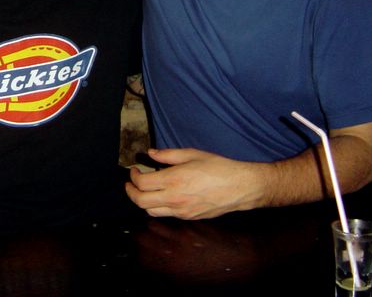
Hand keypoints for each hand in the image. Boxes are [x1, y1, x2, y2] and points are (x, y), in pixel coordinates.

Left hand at [125, 148, 263, 219]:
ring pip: (151, 211)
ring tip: (145, 190)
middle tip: (131, 183)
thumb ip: (168, 155)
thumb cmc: (218, 168)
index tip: (135, 169)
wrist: (240, 187)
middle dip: (130, 192)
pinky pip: (166, 214)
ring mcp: (182, 211)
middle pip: (140, 202)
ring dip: (143, 201)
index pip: (142, 184)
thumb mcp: (191, 154)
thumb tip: (151, 153)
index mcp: (173, 180)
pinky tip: (163, 196)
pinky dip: (158, 206)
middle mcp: (174, 198)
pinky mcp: (189, 217)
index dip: (133, 176)